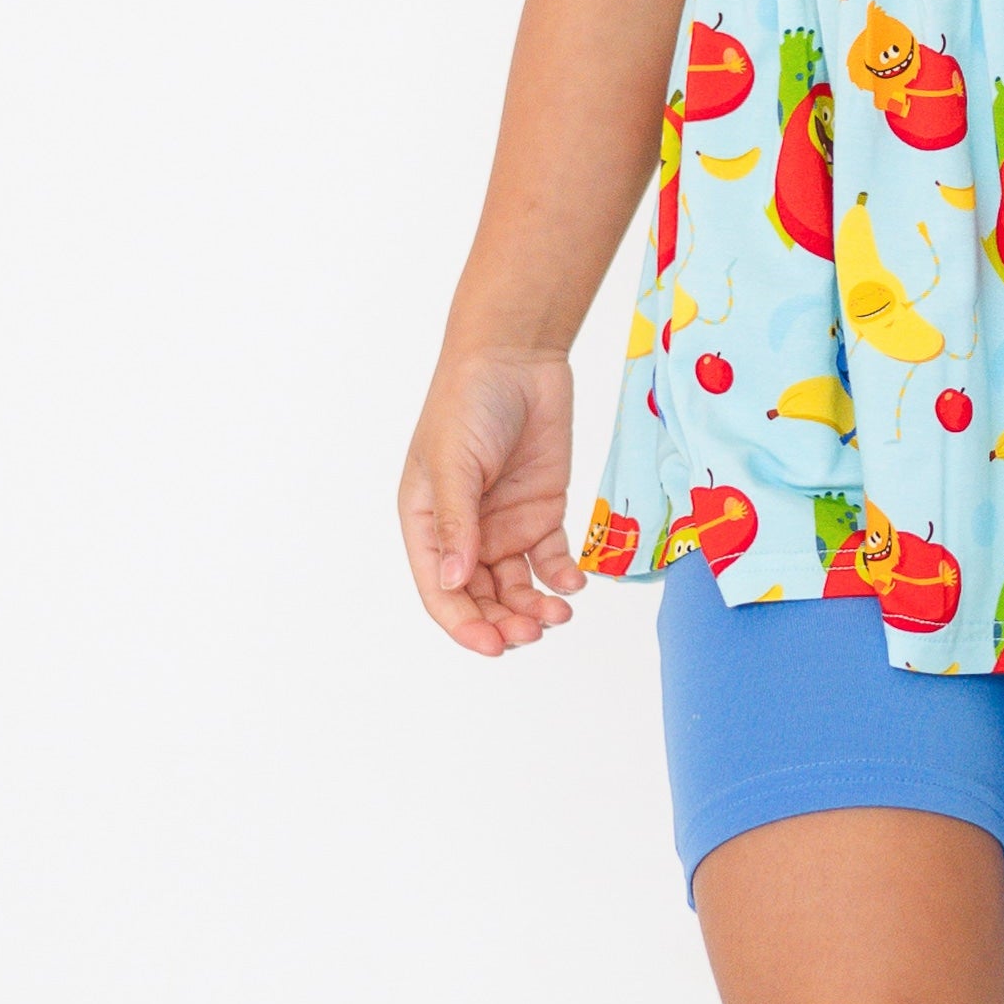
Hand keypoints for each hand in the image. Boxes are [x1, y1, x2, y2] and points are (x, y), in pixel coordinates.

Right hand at [399, 344, 583, 654]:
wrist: (517, 359)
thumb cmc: (468, 403)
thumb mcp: (454, 462)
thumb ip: (457, 523)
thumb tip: (455, 580)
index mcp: (428, 524)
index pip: (440, 591)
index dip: (463, 624)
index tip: (492, 644)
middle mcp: (465, 532)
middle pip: (481, 596)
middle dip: (504, 621)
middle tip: (534, 631)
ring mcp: (504, 524)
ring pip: (517, 585)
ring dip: (534, 606)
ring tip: (558, 614)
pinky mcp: (542, 511)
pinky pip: (551, 558)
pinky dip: (561, 576)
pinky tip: (574, 583)